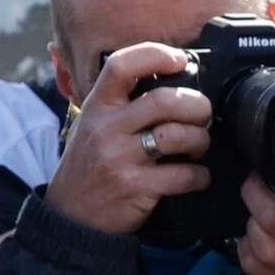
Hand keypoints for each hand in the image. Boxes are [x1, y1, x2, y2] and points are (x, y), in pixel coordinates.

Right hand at [43, 42, 213, 236]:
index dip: (154, 55)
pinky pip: (183, 175)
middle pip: (163, 100)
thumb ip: (120, 107)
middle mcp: (106, 129)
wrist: (70, 219)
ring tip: (200, 146)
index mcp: (97, 108)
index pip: (121, 66)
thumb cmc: (88, 168)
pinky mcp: (135, 187)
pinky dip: (199, 175)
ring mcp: (120, 158)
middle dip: (196, 105)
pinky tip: (197, 177)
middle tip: (204, 114)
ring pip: (177, 135)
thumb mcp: (91, 128)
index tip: (180, 60)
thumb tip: (168, 85)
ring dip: (201, 140)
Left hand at [233, 175, 274, 274]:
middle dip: (255, 201)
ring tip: (257, 215)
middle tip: (257, 189)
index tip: (264, 176)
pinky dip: (247, 252)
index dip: (268, 189)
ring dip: (251, 228)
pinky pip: (258, 271)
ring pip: (261, 250)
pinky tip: (253, 240)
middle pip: (271, 224)